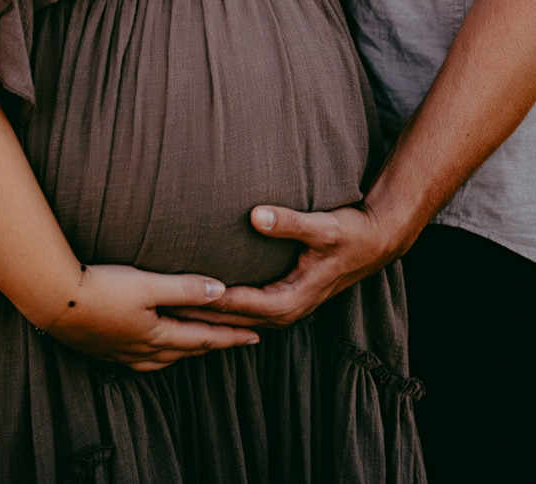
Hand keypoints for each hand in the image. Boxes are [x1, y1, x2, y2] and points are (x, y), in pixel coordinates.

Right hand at [41, 264, 260, 370]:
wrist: (54, 301)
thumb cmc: (101, 288)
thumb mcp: (146, 285)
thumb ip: (184, 288)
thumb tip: (221, 291)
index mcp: (158, 335)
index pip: (204, 338)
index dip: (231, 336)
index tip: (255, 336)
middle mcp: (144, 350)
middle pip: (189, 350)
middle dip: (216, 345)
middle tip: (239, 342)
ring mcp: (124, 353)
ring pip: (167, 358)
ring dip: (189, 351)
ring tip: (202, 346)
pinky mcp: (107, 350)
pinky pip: (145, 360)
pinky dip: (162, 354)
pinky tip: (155, 349)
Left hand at [187, 202, 398, 328]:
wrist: (376, 241)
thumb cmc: (350, 233)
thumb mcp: (322, 226)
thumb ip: (289, 222)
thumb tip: (255, 215)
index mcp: (291, 299)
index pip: (238, 304)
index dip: (207, 300)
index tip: (177, 293)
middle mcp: (285, 311)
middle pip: (232, 319)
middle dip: (198, 315)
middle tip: (160, 307)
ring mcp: (284, 307)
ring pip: (237, 318)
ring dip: (207, 316)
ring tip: (171, 307)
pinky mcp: (284, 298)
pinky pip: (247, 309)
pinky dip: (224, 309)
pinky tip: (202, 300)